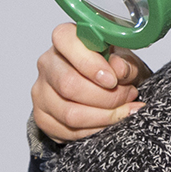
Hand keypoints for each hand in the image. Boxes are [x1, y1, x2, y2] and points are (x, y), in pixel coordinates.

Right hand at [32, 22, 150, 140]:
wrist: (105, 94)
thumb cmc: (114, 72)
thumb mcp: (127, 62)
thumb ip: (125, 63)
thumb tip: (119, 68)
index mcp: (65, 40)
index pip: (65, 40)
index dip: (90, 62)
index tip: (112, 79)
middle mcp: (48, 63)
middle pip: (69, 84)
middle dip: (107, 97)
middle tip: (129, 96)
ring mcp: (41, 91)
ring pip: (70, 113)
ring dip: (105, 116)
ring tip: (125, 110)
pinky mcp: (42, 117)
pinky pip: (69, 131)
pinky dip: (97, 130)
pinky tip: (110, 122)